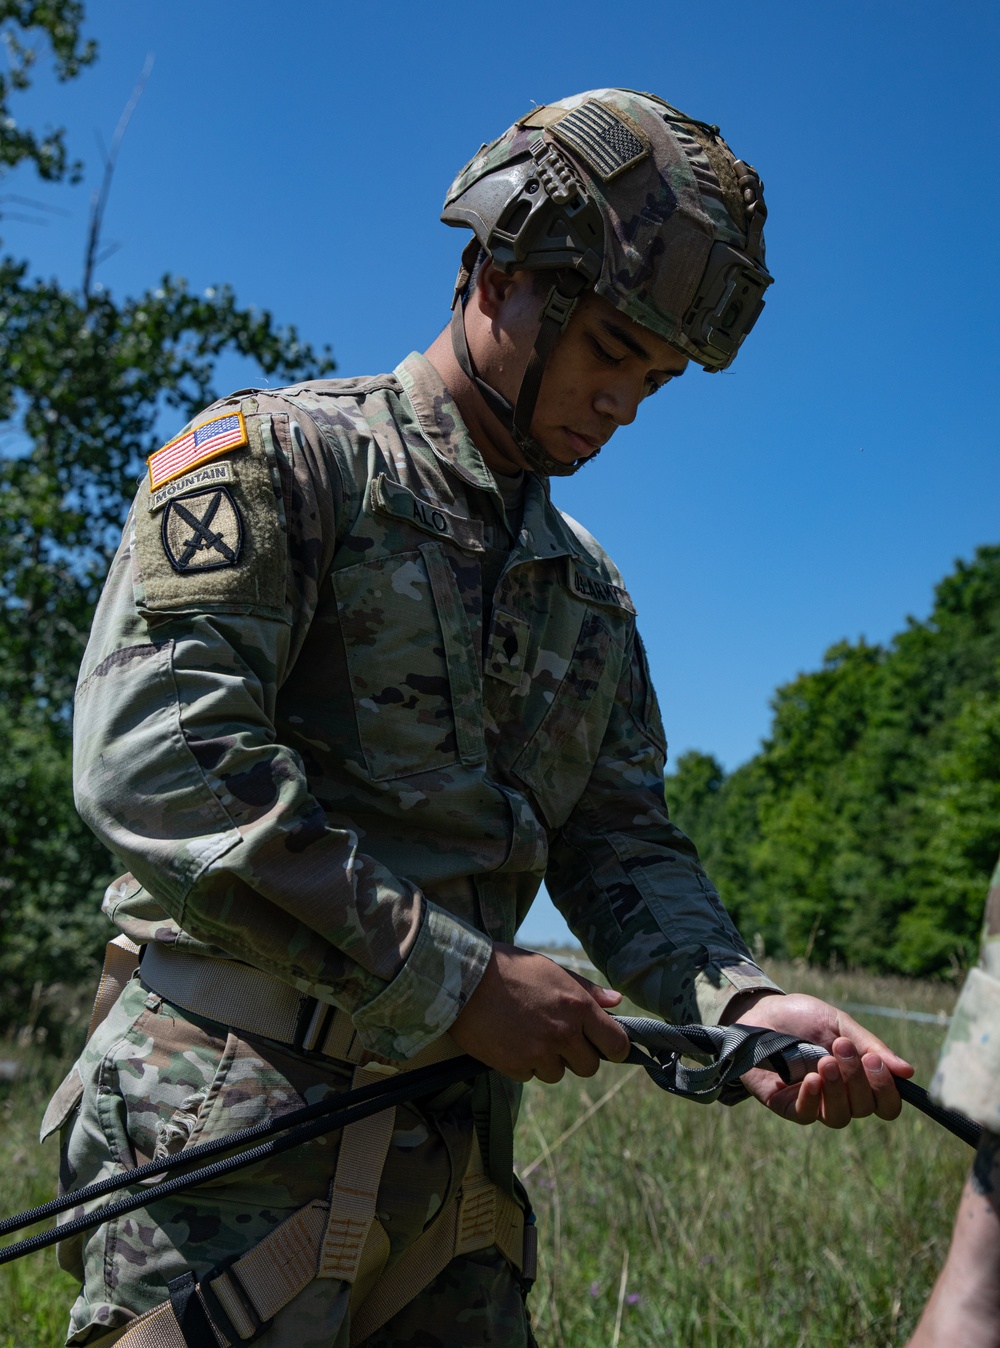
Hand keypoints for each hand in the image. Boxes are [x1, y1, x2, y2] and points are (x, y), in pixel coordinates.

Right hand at [450, 942, 630, 1082]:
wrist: (464, 979)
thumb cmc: (510, 969)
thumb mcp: (552, 970)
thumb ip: (587, 990)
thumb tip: (617, 1001)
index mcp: (578, 1007)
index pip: (616, 1044)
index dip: (614, 1048)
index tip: (606, 1047)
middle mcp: (563, 1033)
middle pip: (589, 1067)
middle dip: (577, 1056)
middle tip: (558, 1038)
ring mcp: (539, 1053)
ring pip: (557, 1073)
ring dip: (547, 1060)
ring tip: (527, 1034)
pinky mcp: (515, 1066)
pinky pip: (529, 1075)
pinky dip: (522, 1063)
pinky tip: (510, 1040)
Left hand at [723, 991, 914, 1126]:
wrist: (759, 1012)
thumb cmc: (801, 1017)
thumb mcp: (838, 1023)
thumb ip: (870, 1045)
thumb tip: (907, 1072)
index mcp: (858, 1078)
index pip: (886, 1103)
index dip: (887, 1090)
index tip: (875, 1061)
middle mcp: (840, 1096)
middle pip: (865, 1108)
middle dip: (858, 1078)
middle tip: (843, 1048)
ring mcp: (814, 1103)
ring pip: (840, 1117)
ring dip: (838, 1090)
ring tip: (825, 1062)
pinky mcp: (788, 1106)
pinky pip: (808, 1115)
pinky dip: (812, 1098)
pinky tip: (811, 1079)